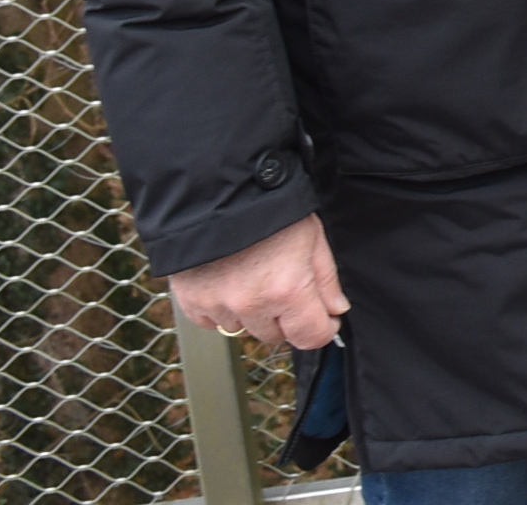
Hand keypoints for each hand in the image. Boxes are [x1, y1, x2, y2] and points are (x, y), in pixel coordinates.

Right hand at [170, 212, 347, 349]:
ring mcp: (217, 306)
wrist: (216, 189)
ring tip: (252, 277)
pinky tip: (227, 281)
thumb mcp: (312, 236)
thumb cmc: (269, 206)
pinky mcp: (191, 302)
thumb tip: (335, 310)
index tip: (324, 317)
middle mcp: (251, 304)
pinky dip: (221, 309)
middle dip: (285, 317)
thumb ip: (326, 279)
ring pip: (243, 329)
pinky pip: (211, 322)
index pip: (310, 337)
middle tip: (283, 285)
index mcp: (286, 290)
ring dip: (251, 313)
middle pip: (276, 335)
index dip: (322, 327)